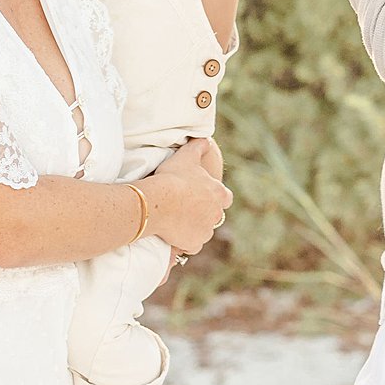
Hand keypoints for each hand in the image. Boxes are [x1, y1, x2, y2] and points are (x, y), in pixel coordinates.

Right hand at [145, 139, 231, 254]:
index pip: (225, 197)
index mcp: (218, 193)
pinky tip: (173, 235)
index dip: (216, 196)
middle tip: (187, 209)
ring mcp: (206, 231)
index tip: (203, 195)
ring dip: (194, 227)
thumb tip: (205, 138)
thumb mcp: (186, 155)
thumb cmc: (172, 177)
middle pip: (214, 216)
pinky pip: (191, 246)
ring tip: (176, 221)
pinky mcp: (194, 244)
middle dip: (204, 214)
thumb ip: (199, 146)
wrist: (158, 201)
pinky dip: (184, 242)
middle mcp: (216, 214)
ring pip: (203, 231)